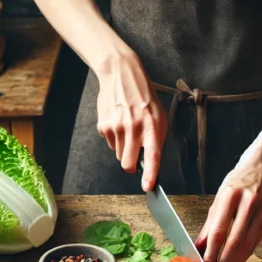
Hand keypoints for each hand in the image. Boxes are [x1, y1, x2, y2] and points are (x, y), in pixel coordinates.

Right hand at [95, 53, 166, 189]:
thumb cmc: (144, 97)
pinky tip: (119, 122)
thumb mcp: (159, 116)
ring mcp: (116, 127)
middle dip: (131, 165)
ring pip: (118, 155)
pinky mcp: (103, 126)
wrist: (121, 74)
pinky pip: (110, 144)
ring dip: (124, 148)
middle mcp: (133, 128)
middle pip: (127, 164)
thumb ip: (156, 140)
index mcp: (151, 126)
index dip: (149, 174)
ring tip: (128, 128)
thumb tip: (150, 163)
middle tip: (135, 155)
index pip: (152, 155)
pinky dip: (115, 138)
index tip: (148, 187)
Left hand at [195, 158, 261, 261]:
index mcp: (231, 195)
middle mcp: (249, 202)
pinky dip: (246, 254)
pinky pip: (257, 241)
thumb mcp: (219, 198)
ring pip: (248, 244)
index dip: (212, 252)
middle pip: (235, 240)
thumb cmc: (237, 183)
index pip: (219, 230)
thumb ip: (209, 224)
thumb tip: (197, 248)